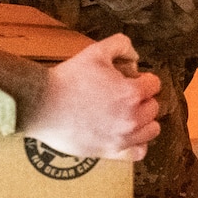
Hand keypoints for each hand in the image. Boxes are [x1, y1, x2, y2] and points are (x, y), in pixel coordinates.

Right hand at [22, 33, 159, 160]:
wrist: (43, 105)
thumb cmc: (67, 79)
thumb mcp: (95, 52)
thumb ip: (120, 45)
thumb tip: (135, 56)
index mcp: (131, 93)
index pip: (154, 85)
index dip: (144, 79)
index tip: (132, 80)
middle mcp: (132, 117)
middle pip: (153, 107)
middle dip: (143, 99)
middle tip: (125, 96)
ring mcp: (122, 137)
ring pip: (151, 130)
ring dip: (144, 120)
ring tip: (128, 115)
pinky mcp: (110, 151)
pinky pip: (138, 153)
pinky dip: (138, 144)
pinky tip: (127, 135)